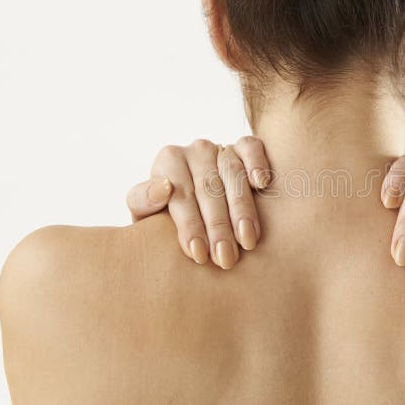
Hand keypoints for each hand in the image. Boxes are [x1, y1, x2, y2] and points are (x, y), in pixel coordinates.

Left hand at [126, 137, 270, 268]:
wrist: (195, 207)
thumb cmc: (169, 215)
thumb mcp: (147, 214)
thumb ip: (142, 201)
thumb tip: (163, 189)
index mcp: (168, 161)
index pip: (181, 195)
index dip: (190, 226)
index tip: (197, 254)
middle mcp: (195, 151)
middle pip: (209, 189)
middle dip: (218, 226)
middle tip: (225, 258)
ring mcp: (221, 147)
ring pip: (233, 174)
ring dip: (242, 209)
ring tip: (247, 240)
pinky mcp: (244, 146)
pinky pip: (251, 148)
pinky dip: (257, 163)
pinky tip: (261, 184)